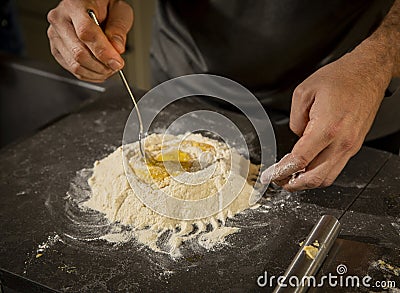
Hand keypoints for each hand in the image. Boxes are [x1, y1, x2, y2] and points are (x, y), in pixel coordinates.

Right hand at [47, 0, 133, 82]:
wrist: (90, 5)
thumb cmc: (103, 5)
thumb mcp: (119, 10)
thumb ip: (119, 28)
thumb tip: (117, 49)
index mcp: (74, 6)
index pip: (86, 33)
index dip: (103, 52)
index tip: (117, 62)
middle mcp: (60, 20)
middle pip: (78, 53)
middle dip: (101, 65)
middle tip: (116, 66)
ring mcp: (56, 36)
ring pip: (75, 65)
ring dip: (96, 73)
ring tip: (109, 68)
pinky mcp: (56, 50)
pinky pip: (73, 70)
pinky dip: (89, 75)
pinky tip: (100, 71)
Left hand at [261, 50, 390, 190]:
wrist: (368, 73)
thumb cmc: (340, 78)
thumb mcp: (304, 92)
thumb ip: (295, 120)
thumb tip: (296, 137)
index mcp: (326, 128)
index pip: (299, 160)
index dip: (282, 172)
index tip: (271, 175)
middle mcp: (341, 141)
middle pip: (314, 177)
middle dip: (294, 184)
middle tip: (280, 181)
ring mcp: (350, 145)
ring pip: (327, 177)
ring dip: (307, 182)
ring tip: (292, 177)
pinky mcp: (354, 145)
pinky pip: (336, 167)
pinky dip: (319, 172)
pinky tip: (308, 166)